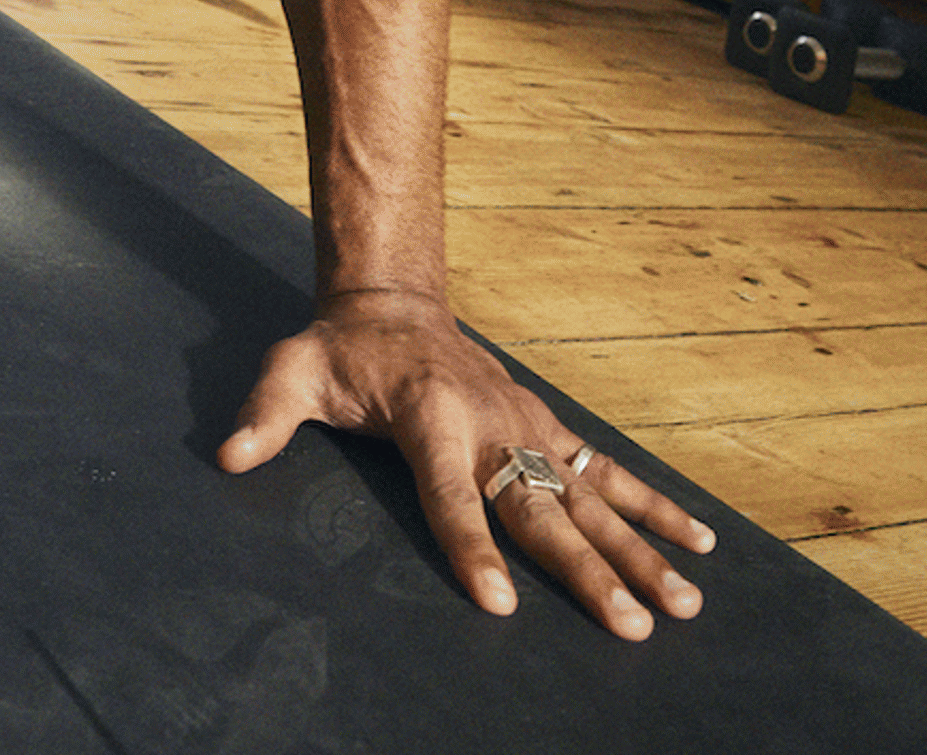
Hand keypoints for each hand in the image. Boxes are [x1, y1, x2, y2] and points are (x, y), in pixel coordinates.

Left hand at [217, 288, 710, 640]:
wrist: (394, 301)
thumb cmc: (339, 351)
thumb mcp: (291, 372)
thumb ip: (266, 415)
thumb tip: (227, 455)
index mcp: (432, 418)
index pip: (451, 497)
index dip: (471, 551)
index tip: (498, 607)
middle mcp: (492, 424)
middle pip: (541, 511)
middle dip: (589, 572)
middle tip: (632, 625)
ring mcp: (528, 426)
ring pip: (591, 497)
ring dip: (642, 549)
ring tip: (687, 599)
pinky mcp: (546, 426)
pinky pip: (606, 471)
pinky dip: (653, 504)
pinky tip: (698, 539)